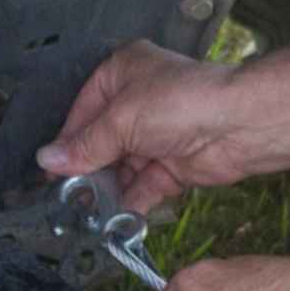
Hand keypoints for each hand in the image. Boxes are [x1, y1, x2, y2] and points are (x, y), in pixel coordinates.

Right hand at [36, 40, 289, 212]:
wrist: (238, 125)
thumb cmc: (187, 100)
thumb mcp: (122, 118)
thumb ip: (86, 144)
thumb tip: (51, 158)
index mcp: (121, 74)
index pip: (82, 111)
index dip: (67, 141)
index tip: (51, 168)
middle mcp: (138, 103)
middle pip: (101, 142)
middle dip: (86, 168)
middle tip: (67, 192)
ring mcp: (157, 136)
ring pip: (121, 168)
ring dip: (107, 189)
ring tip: (89, 209)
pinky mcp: (173, 165)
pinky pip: (143, 187)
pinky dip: (131, 202)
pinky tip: (115, 216)